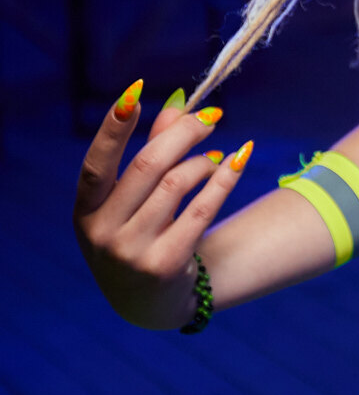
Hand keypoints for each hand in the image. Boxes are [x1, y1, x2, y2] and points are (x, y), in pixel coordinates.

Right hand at [73, 83, 251, 330]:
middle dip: (183, 133)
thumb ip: (152, 150)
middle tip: (211, 116)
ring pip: (177, 185)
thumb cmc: (139, 236)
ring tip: (215, 156)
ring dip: (203, 161)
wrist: (150, 304)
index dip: (114, 128)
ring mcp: (131, 253)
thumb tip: (179, 101)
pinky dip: (223, 180)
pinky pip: (202, 209)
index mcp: (85, 213)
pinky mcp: (166, 265)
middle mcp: (102, 234)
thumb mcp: (131, 201)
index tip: (136, 90)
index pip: (96, 164)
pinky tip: (236, 161)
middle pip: (147, 166)